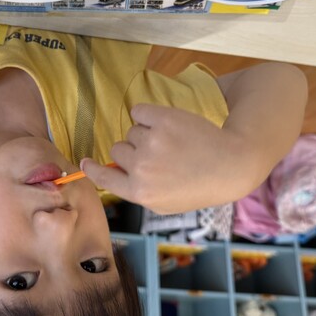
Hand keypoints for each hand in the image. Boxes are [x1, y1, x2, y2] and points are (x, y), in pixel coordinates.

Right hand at [81, 104, 249, 213]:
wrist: (231, 163)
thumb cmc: (199, 186)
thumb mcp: (166, 203)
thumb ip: (137, 191)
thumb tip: (112, 173)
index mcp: (140, 192)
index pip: (104, 178)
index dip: (92, 168)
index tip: (84, 162)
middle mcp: (141, 168)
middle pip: (117, 150)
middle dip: (133, 151)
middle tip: (160, 156)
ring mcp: (150, 142)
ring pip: (132, 132)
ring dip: (146, 134)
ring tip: (173, 144)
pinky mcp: (162, 119)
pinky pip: (139, 112)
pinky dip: (149, 116)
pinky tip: (168, 125)